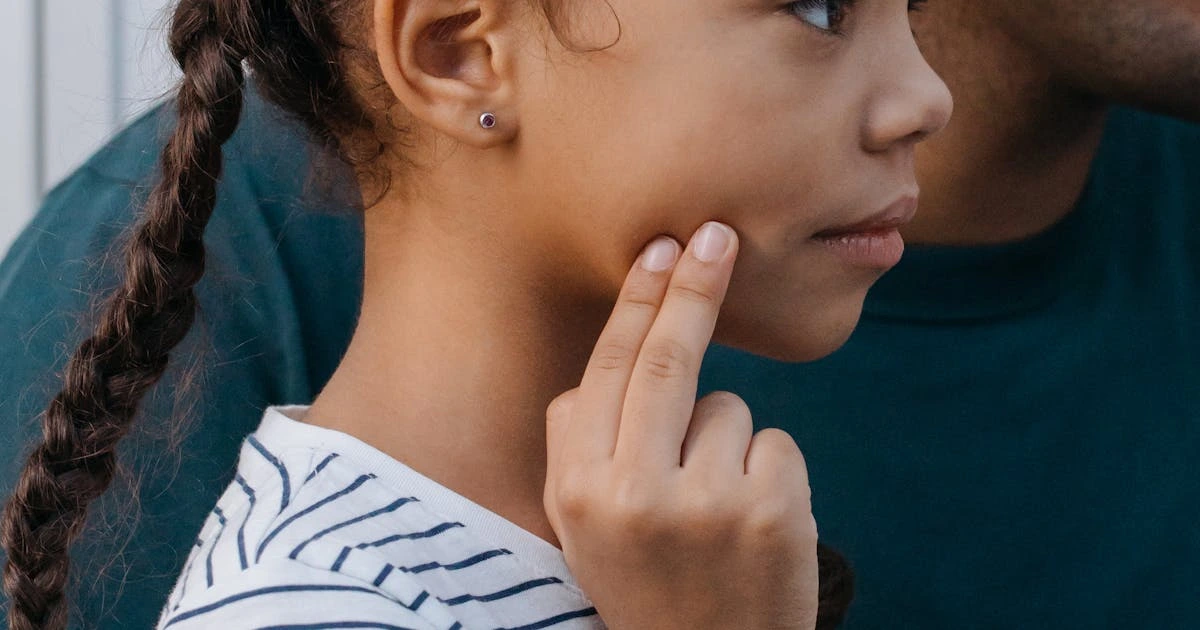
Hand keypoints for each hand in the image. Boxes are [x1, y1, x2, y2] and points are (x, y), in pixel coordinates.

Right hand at [544, 222, 818, 629]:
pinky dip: (769, 470)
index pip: (608, 371)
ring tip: (716, 508)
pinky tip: (753, 523)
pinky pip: (774, 442)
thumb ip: (579, 443)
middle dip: (694, 288)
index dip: (638, 302)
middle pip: (667, 362)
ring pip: (730, 408)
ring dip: (728, 439)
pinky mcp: (772, 513)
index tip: (661, 249)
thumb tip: (615, 348)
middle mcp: (634, 494)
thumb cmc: (645, 577)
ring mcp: (707, 504)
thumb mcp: (581, 524)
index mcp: (577, 490)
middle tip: (718, 235)